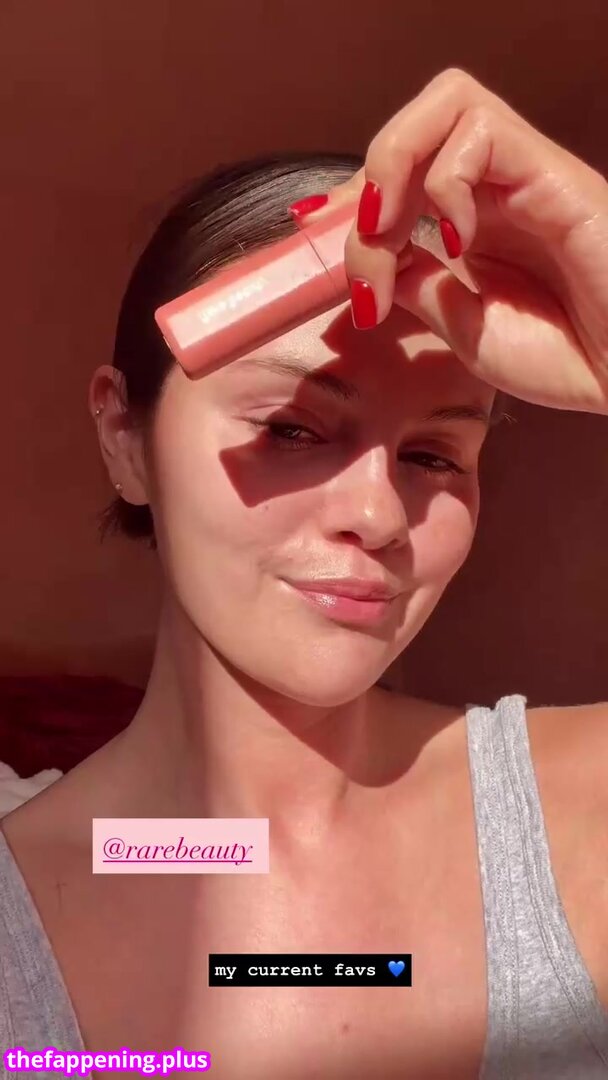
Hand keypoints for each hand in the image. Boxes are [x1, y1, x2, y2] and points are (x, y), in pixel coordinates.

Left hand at [291, 69, 607, 414]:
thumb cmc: (567, 356)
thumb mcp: (467, 331)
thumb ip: (422, 291)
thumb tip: (377, 263)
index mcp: (472, 225)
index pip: (395, 180)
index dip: (347, 205)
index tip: (316, 248)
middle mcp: (493, 190)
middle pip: (412, 127)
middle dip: (365, 186)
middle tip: (361, 252)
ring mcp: (522, 176)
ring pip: (444, 102)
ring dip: (394, 166)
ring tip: (389, 235)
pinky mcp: (551, 173)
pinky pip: (482, 132)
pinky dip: (449, 181)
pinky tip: (458, 241)